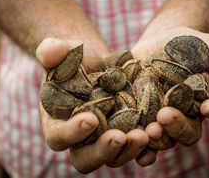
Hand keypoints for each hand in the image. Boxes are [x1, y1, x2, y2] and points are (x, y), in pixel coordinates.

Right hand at [36, 38, 150, 172]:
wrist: (95, 61)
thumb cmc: (73, 58)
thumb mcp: (61, 51)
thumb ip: (51, 52)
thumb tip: (50, 53)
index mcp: (57, 123)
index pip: (59, 137)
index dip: (72, 133)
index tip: (90, 119)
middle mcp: (81, 138)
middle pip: (86, 158)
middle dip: (103, 150)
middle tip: (121, 136)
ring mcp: (104, 137)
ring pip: (114, 156)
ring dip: (129, 149)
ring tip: (145, 133)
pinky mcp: (125, 131)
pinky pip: (134, 146)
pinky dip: (146, 147)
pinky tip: (158, 134)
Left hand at [131, 26, 208, 148]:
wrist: (162, 39)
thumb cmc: (191, 43)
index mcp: (204, 100)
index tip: (207, 107)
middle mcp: (184, 114)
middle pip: (185, 131)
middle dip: (177, 127)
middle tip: (165, 117)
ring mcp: (160, 116)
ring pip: (162, 137)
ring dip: (156, 138)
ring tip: (148, 130)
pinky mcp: (138, 112)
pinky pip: (138, 130)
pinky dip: (135, 140)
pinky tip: (127, 140)